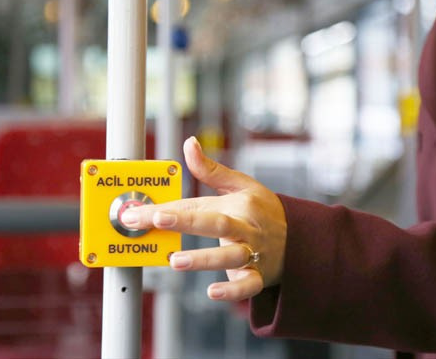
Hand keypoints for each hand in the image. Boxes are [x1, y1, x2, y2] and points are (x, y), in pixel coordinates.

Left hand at [121, 136, 286, 301]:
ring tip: (176, 261)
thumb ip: (211, 169)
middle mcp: (245, 227)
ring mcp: (254, 253)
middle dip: (183, 221)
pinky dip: (233, 290)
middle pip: (214, 223)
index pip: (196, 206)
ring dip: (204, 258)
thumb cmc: (262, 211)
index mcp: (238, 204)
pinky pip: (248, 285)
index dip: (165, 209)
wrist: (300, 239)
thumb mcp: (241, 185)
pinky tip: (213, 291)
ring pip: (230, 255)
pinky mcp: (258, 276)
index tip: (136, 213)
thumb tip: (189, 143)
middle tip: (156, 220)